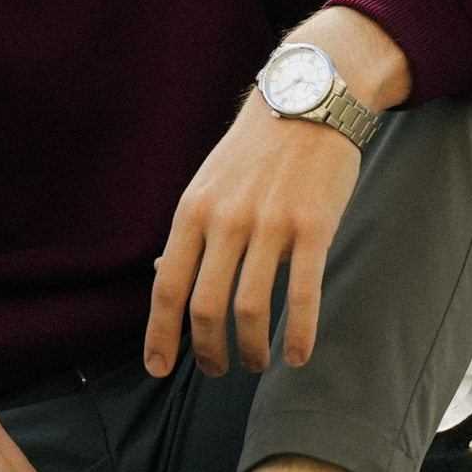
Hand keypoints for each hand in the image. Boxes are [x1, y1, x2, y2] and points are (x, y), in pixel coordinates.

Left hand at [142, 6, 411, 381]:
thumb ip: (188, 233)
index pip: (166, 286)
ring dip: (250, 349)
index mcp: (193, 210)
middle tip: (217, 370)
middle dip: (208, 352)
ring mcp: (270, 224)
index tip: (158, 368)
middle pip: (205, 307)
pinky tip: (297, 356)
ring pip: (251, 309)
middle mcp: (226, 220)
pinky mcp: (313, 227)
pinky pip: (303, 294)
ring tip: (255, 363)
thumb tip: (159, 280)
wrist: (309, 101)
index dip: (160, 335)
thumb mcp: (208, 184)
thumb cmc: (256, 149)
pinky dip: (299, 333)